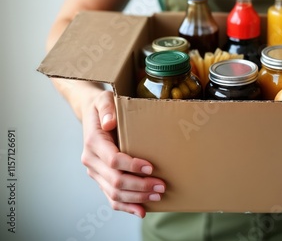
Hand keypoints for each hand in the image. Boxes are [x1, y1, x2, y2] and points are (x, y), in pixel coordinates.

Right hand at [80, 90, 165, 217]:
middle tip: (162, 186)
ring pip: (114, 192)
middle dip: (140, 186)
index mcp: (93, 142)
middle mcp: (91, 160)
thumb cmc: (102, 106)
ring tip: (157, 196)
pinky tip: (141, 211)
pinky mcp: (100, 178)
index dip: (132, 166)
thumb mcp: (104, 99)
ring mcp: (95, 172)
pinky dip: (126, 206)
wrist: (91, 114)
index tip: (151, 168)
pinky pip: (111, 197)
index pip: (114, 160)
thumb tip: (110, 121)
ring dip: (137, 197)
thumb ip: (107, 108)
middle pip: (115, 180)